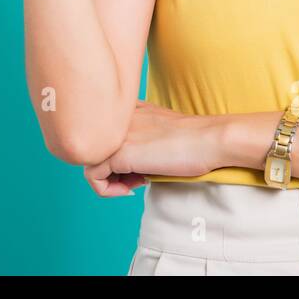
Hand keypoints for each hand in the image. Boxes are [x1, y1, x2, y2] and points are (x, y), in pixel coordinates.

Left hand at [83, 101, 225, 197]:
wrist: (210, 139)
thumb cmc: (193, 140)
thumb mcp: (157, 131)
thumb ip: (137, 137)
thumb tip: (123, 164)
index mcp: (125, 107)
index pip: (101, 133)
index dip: (116, 156)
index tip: (139, 167)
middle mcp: (115, 116)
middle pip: (94, 148)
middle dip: (111, 168)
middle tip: (137, 178)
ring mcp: (115, 134)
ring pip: (88, 161)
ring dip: (110, 180)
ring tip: (136, 182)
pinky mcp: (118, 153)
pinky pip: (92, 177)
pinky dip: (107, 190)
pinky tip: (131, 189)